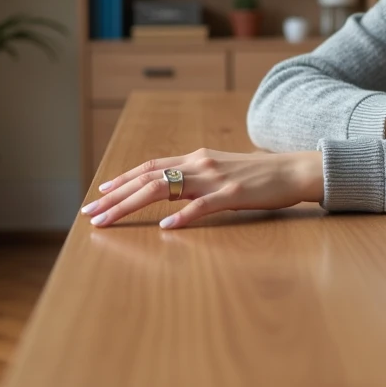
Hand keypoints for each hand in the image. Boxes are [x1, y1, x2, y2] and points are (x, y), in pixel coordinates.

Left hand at [80, 149, 323, 229]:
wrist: (295, 169)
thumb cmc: (260, 175)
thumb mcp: (223, 171)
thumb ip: (198, 179)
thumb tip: (174, 192)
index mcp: (197, 159)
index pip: (151, 167)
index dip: (123, 179)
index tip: (100, 193)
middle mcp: (200, 164)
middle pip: (148, 178)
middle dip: (115, 196)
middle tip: (89, 212)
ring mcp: (216, 178)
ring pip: (164, 188)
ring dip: (131, 205)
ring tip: (109, 220)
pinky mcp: (234, 193)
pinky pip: (203, 206)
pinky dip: (183, 216)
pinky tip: (166, 227)